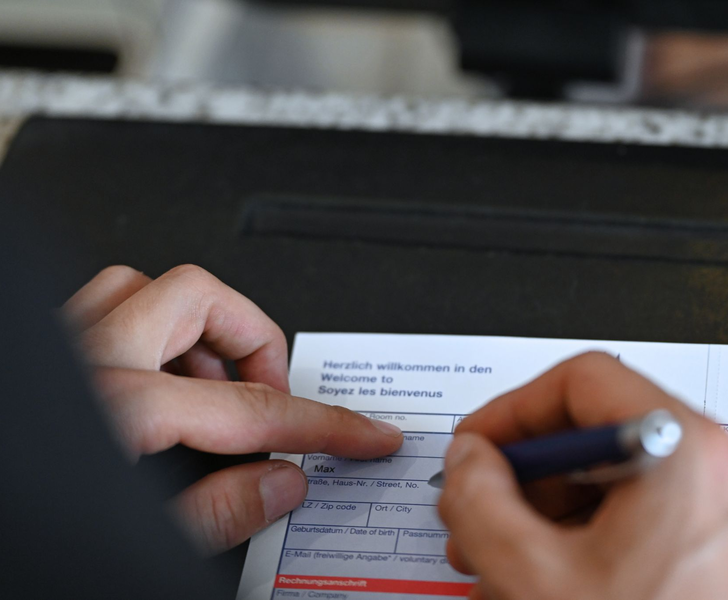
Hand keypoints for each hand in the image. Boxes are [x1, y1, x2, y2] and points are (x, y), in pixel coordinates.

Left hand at [63, 265, 402, 553]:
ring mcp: (57, 348)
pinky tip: (161, 379)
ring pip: (144, 287)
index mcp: (117, 410)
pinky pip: (106, 304)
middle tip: (271, 397)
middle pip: (199, 297)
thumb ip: (217, 510)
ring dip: (197, 329)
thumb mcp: (133, 544)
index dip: (324, 424)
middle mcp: (84, 360)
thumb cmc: (22, 533)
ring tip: (216, 384)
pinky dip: (151, 329)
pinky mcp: (42, 354)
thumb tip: (283, 482)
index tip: (365, 434)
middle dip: (254, 343)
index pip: (254, 410)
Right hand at [438, 352, 727, 599]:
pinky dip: (598, 534)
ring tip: (509, 556)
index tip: (478, 445)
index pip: (583, 382)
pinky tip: (558, 577)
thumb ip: (477, 497)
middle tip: (482, 506)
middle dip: (527, 472)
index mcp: (688, 458)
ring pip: (626, 480)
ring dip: (555, 509)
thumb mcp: (528, 577)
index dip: (513, 410)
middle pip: (604, 433)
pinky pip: (655, 518)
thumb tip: (470, 460)